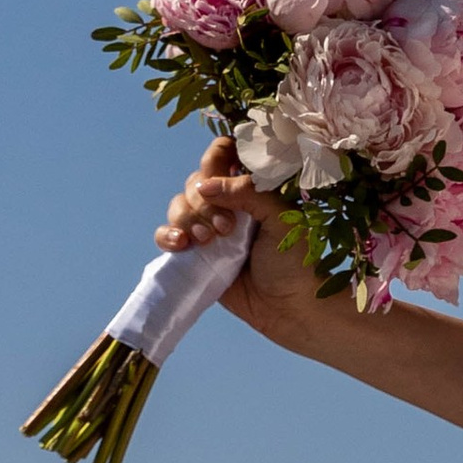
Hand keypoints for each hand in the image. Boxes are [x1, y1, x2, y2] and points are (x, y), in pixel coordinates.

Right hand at [156, 136, 316, 330]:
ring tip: (207, 241)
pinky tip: (180, 245)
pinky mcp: (195, 252)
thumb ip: (248, 193)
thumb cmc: (295, 261)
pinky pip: (167, 233)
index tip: (222, 178)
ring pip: (179, 205)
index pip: (223, 154)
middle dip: (204, 202)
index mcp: (252, 187)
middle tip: (226, 228)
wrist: (288, 308)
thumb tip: (205, 185)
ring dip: (187, 218)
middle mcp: (228, 203)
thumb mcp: (282, 219)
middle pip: (196, 180)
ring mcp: (208, 227)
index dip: (217, 159)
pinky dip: (167, 235)